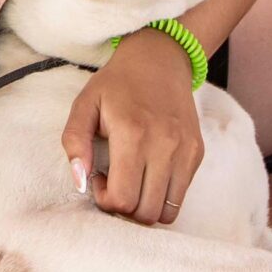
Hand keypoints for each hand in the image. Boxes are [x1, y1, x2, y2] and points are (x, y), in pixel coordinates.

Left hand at [61, 29, 203, 225]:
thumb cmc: (117, 84)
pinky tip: (148, 172)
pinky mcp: (197, 152)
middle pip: (145, 212)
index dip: (106, 200)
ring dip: (145, 207)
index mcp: (132, 134)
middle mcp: (164, 145)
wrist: (160, 60)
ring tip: (133, 182)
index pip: (123, 199)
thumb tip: (80, 181)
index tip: (99, 178)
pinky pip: (180, 195)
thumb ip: (74, 142)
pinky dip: (162, 195)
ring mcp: (185, 151)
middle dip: (124, 207)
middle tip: (114, 182)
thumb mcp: (85, 104)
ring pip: (167, 212)